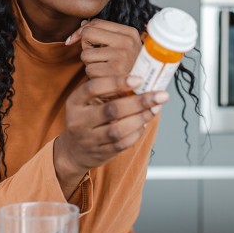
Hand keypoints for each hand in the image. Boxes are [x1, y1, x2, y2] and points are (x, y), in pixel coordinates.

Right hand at [54, 75, 168, 195]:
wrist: (73, 151)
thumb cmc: (86, 119)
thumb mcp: (87, 102)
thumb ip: (107, 92)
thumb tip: (141, 82)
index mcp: (75, 102)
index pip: (94, 88)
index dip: (116, 82)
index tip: (139, 79)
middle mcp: (79, 121)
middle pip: (111, 110)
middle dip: (139, 102)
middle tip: (160, 96)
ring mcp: (89, 139)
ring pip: (118, 129)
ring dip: (141, 118)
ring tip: (155, 109)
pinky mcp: (100, 153)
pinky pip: (122, 144)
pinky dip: (136, 133)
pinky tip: (144, 124)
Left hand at [66, 19, 141, 79]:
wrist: (144, 90)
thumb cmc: (129, 68)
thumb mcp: (124, 47)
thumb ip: (104, 35)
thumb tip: (81, 25)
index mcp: (129, 33)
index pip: (96, 23)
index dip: (80, 31)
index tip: (73, 40)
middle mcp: (126, 42)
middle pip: (88, 34)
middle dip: (85, 47)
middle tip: (96, 57)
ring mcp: (121, 57)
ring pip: (86, 54)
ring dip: (90, 64)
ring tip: (105, 69)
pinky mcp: (114, 72)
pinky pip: (89, 69)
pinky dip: (93, 76)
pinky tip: (105, 77)